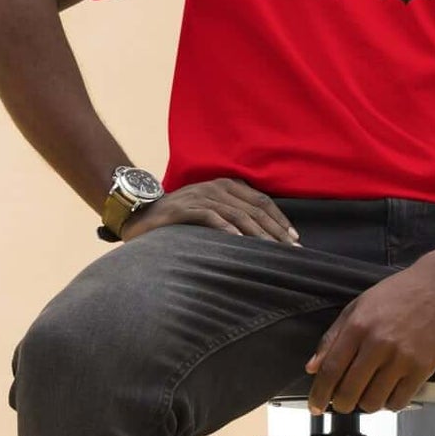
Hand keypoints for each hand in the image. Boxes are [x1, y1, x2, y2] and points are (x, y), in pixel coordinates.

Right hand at [119, 178, 299, 244]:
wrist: (140, 213)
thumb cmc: (180, 218)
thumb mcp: (210, 211)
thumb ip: (233, 216)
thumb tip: (263, 237)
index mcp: (226, 185)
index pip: (261, 200)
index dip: (280, 219)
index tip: (294, 239)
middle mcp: (215, 187)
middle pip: (254, 208)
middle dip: (275, 230)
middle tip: (290, 250)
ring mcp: (199, 197)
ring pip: (237, 214)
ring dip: (257, 233)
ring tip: (271, 250)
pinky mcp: (183, 209)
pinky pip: (210, 217)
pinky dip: (226, 229)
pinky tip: (239, 242)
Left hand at [304, 265, 434, 414]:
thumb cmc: (396, 294)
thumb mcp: (356, 307)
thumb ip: (332, 338)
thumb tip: (313, 367)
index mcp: (358, 327)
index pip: (331, 370)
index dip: (319, 394)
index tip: (316, 406)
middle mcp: (378, 344)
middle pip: (349, 391)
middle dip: (341, 404)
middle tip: (343, 402)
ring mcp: (402, 358)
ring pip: (373, 402)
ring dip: (366, 404)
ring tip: (368, 394)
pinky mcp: (422, 368)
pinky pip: (399, 401)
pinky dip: (389, 404)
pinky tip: (388, 392)